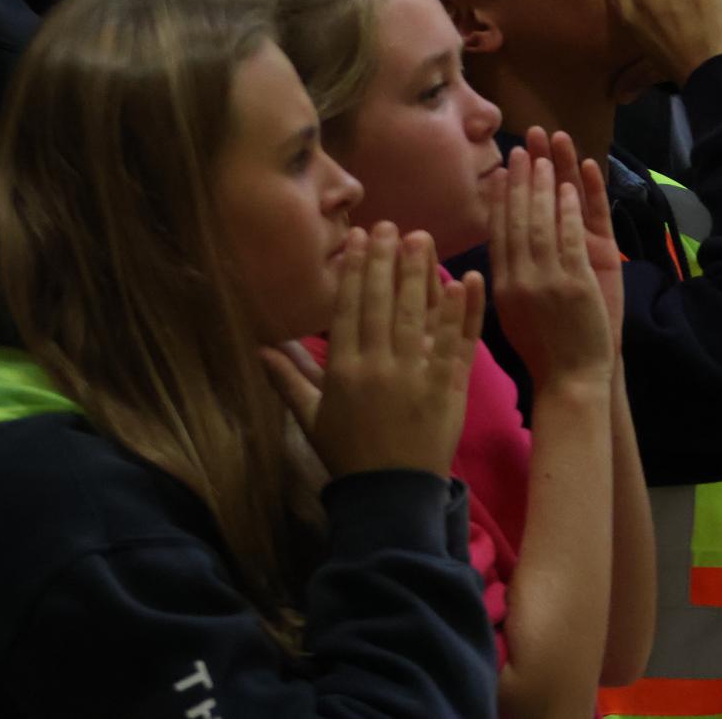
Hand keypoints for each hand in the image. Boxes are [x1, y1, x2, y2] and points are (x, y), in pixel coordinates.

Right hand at [261, 223, 483, 478]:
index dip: (354, 272)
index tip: (359, 239)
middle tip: (390, 225)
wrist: (391, 496)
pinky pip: (455, 343)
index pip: (349, 310)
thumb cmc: (349, 455)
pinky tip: (463, 280)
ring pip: (416, 316)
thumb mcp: (311, 419)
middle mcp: (378, 367)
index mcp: (344, 372)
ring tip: (421, 237)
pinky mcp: (448, 387)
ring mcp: (415, 376)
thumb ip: (288, 379)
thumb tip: (259, 347)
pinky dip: (460, 312)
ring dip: (419, 274)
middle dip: (385, 261)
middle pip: (382, 304)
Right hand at [488, 146, 613, 387]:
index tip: (499, 173)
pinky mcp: (575, 282)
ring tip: (542, 157)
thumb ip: (503, 283)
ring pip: (540, 223)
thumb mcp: (511, 316)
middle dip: (518, 182)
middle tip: (518, 150)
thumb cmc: (542, 352)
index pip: (496, 234)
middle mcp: (518, 280)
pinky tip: (568, 187)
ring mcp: (547, 280)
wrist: (569, 382)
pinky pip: (569, 237)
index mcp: (500, 287)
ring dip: (541, 187)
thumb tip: (491, 255)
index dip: (498, 200)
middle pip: (515, 221)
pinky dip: (567, 210)